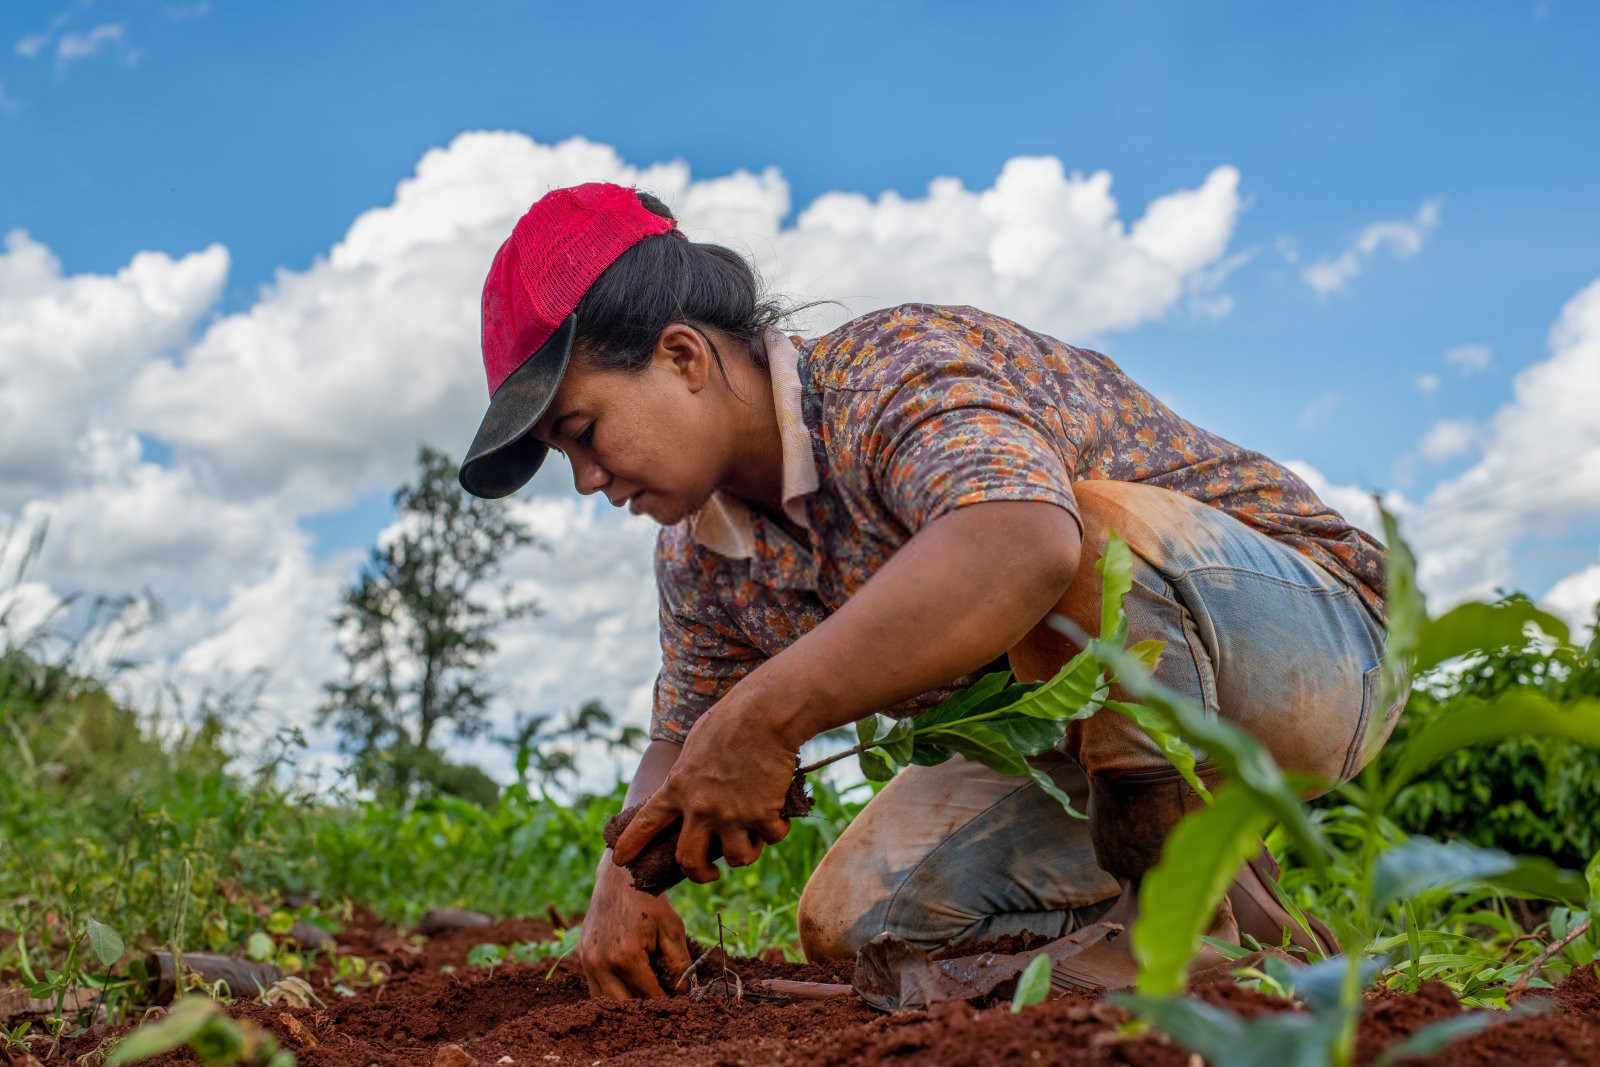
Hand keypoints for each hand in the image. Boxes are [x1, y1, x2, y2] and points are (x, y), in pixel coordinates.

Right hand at [579, 853, 692, 997]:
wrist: (622, 877)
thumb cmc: (650, 901)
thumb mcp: (672, 930)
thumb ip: (680, 965)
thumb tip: (683, 994)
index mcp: (625, 957)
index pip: (648, 997)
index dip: (666, 1005)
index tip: (678, 1007)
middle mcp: (600, 962)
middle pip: (622, 1007)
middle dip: (643, 1011)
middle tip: (661, 1009)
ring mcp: (587, 960)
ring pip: (603, 1001)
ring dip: (624, 1005)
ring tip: (644, 1000)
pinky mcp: (581, 956)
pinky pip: (594, 986)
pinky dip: (611, 991)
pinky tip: (628, 987)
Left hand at [610, 689, 795, 882]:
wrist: (764, 714)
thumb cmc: (732, 719)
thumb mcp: (696, 744)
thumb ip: (689, 773)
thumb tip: (692, 790)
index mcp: (678, 786)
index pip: (646, 823)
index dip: (632, 844)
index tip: (620, 860)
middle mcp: (700, 807)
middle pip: (689, 860)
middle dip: (700, 874)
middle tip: (710, 874)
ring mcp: (730, 814)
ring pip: (737, 858)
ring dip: (746, 853)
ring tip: (753, 838)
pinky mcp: (761, 814)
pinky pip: (771, 838)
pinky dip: (777, 830)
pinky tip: (779, 816)